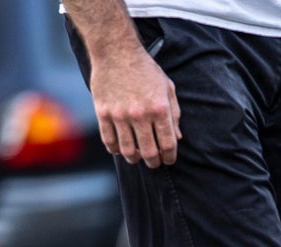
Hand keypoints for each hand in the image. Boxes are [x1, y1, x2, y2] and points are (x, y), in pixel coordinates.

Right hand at [90, 46, 181, 167]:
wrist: (116, 51)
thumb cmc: (144, 68)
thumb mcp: (166, 87)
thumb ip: (174, 113)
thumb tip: (177, 137)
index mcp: (159, 108)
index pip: (168, 144)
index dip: (170, 157)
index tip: (169, 159)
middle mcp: (140, 114)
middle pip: (149, 152)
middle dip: (154, 162)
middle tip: (154, 162)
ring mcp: (120, 115)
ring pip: (128, 151)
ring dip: (134, 158)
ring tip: (137, 157)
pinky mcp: (103, 113)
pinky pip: (109, 141)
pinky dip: (115, 149)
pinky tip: (119, 148)